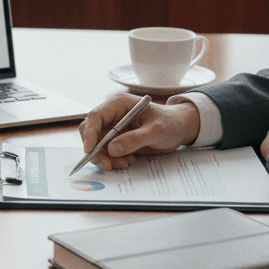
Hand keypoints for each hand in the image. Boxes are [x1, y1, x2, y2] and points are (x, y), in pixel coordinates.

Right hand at [77, 93, 200, 169]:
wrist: (178, 129)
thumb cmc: (170, 123)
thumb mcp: (156, 131)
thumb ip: (135, 139)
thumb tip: (112, 149)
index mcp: (119, 104)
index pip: (96, 117)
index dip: (89, 134)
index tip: (89, 151)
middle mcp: (113, 114)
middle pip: (91, 132)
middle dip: (96, 150)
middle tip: (107, 165)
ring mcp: (114, 127)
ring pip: (98, 144)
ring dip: (107, 157)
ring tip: (126, 163)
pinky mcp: (117, 138)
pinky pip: (106, 151)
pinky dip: (113, 159)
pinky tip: (128, 160)